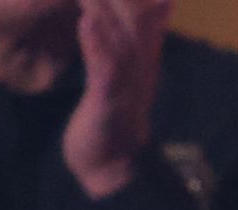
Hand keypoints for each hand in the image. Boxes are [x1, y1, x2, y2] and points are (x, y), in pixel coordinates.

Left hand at [63, 0, 172, 199]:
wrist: (112, 166)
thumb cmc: (111, 115)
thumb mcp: (119, 70)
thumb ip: (121, 39)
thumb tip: (134, 7)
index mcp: (142, 53)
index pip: (150, 7)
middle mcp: (141, 62)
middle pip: (139, 13)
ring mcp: (127, 82)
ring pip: (122, 36)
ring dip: (110, 6)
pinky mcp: (108, 101)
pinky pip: (104, 70)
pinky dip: (97, 45)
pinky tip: (87, 22)